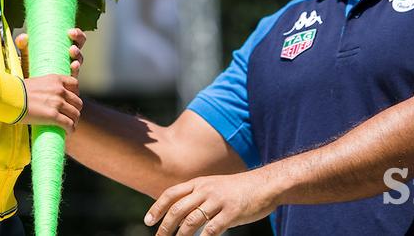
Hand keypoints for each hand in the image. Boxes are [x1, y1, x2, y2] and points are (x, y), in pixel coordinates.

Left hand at [14, 28, 85, 78]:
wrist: (27, 85)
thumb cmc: (30, 65)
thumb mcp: (27, 54)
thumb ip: (24, 45)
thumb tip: (23, 37)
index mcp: (63, 48)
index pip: (75, 39)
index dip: (77, 34)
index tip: (70, 32)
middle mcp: (68, 58)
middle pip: (79, 46)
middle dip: (79, 42)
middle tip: (71, 38)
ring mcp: (68, 70)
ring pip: (78, 61)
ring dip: (77, 56)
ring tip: (72, 52)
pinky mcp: (67, 81)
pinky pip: (74, 75)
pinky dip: (75, 70)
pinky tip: (72, 66)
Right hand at [21, 74, 82, 131]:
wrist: (10, 97)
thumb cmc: (18, 91)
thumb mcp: (36, 82)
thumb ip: (46, 87)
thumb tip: (46, 96)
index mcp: (56, 79)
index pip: (75, 85)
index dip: (75, 94)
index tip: (71, 101)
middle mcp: (59, 90)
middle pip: (77, 102)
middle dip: (75, 110)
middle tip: (70, 116)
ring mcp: (57, 103)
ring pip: (75, 114)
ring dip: (74, 121)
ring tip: (70, 125)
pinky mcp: (53, 116)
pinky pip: (69, 124)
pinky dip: (71, 129)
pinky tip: (68, 132)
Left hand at [143, 171, 276, 235]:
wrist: (265, 184)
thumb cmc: (238, 189)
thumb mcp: (214, 185)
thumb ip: (198, 194)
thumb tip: (179, 210)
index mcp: (199, 183)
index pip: (172, 194)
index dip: (158, 207)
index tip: (148, 221)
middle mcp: (206, 189)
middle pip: (178, 209)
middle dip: (166, 225)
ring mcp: (218, 201)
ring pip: (192, 220)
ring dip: (181, 235)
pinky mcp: (231, 212)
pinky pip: (212, 228)